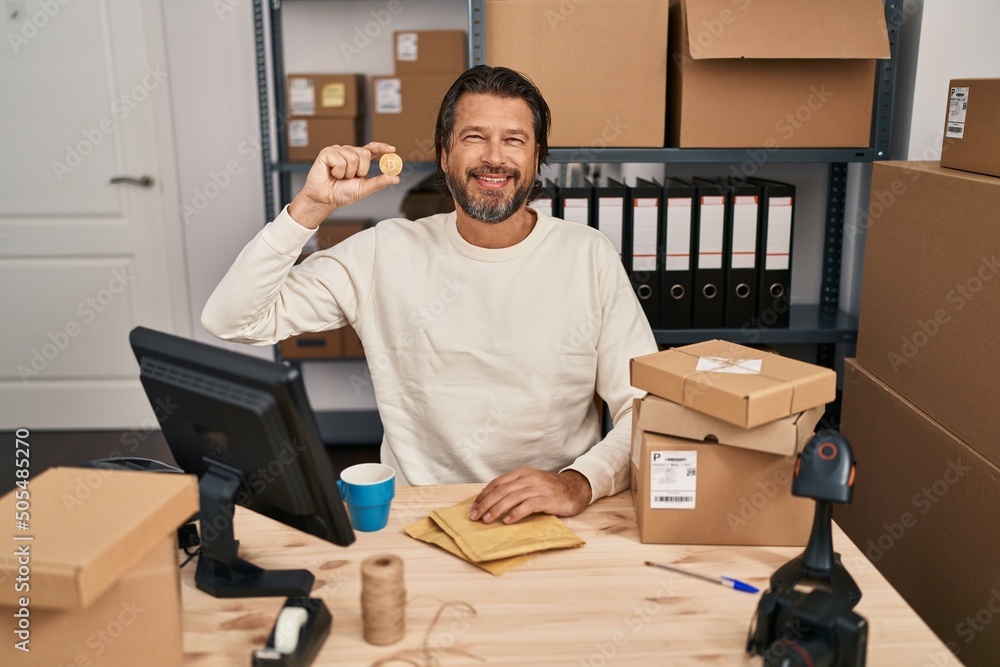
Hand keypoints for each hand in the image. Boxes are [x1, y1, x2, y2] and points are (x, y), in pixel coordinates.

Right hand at [288, 142, 399, 228]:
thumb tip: (395, 178)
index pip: (372, 149)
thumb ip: (379, 182)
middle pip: (365, 153)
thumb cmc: (341, 193)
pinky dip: (338, 171)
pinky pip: (340, 160)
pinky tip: (331, 173)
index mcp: (358, 160)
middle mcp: (348, 152)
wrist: (324, 199)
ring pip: (353, 157)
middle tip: (350, 178)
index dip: (382, 148)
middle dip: (361, 170)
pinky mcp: (327, 152)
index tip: (392, 150)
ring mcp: (337, 151)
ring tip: (339, 177)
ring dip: (347, 173)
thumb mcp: (364, 188)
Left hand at [469, 468, 591, 524]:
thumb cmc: (550, 489)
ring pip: (512, 497)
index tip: (474, 507)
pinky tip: (508, 521)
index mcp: (522, 473)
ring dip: (497, 509)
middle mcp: (529, 478)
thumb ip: (514, 489)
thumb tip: (491, 502)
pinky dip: (516, 513)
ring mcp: (538, 488)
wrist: (576, 489)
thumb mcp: (530, 484)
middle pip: (502, 491)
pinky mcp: (547, 499)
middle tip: (475, 516)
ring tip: (487, 520)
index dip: (484, 495)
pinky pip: (529, 505)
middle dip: (486, 504)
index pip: (497, 483)